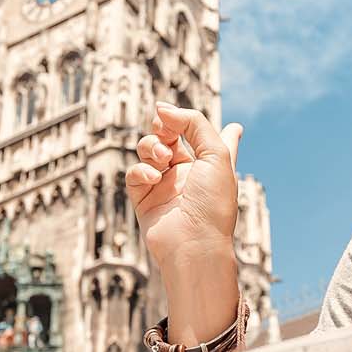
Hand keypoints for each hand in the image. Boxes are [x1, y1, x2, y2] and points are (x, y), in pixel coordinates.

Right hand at [126, 103, 244, 285]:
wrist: (195, 244)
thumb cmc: (213, 203)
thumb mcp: (217, 154)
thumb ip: (195, 124)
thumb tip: (164, 107)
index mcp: (207, 162)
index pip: (194, 131)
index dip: (182, 118)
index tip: (170, 113)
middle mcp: (185, 172)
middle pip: (165, 136)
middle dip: (162, 127)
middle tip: (164, 130)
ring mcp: (163, 184)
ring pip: (147, 150)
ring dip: (151, 146)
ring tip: (161, 156)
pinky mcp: (144, 198)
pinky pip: (134, 174)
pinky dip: (141, 170)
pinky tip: (154, 177)